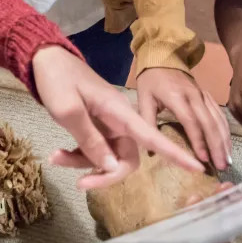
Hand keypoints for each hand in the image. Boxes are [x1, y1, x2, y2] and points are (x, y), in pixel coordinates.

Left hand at [35, 46, 204, 189]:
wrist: (43, 59)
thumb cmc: (57, 78)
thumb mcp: (68, 110)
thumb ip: (91, 140)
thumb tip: (113, 168)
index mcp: (120, 112)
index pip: (152, 136)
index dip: (175, 154)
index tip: (198, 168)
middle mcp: (118, 120)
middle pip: (126, 159)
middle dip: (106, 175)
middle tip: (80, 183)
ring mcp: (106, 124)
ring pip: (106, 157)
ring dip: (83, 163)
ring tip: (55, 157)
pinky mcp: (94, 127)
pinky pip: (93, 150)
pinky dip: (77, 156)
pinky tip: (57, 154)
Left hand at [136, 67, 231, 169]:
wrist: (163, 56)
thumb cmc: (151, 80)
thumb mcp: (143, 99)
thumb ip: (148, 122)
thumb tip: (150, 150)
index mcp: (176, 96)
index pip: (190, 121)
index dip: (198, 140)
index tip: (203, 159)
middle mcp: (194, 96)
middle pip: (209, 122)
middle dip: (216, 145)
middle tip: (221, 166)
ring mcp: (203, 95)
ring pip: (217, 119)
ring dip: (224, 140)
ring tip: (227, 160)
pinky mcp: (208, 95)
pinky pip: (219, 114)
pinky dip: (225, 131)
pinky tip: (228, 145)